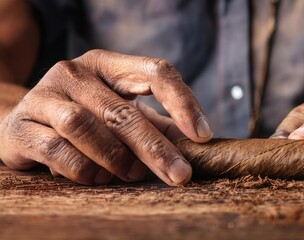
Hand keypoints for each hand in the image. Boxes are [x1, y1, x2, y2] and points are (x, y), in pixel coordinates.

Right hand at [0, 49, 212, 185]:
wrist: (26, 124)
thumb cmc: (85, 117)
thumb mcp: (122, 112)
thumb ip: (157, 124)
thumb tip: (196, 143)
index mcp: (109, 65)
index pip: (155, 71)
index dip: (183, 102)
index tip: (203, 136)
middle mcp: (76, 72)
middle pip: (123, 111)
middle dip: (155, 148)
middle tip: (179, 175)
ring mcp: (45, 95)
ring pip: (86, 127)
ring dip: (115, 158)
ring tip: (131, 175)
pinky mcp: (21, 125)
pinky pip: (57, 150)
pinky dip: (83, 169)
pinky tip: (97, 178)